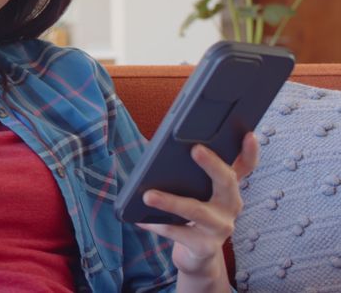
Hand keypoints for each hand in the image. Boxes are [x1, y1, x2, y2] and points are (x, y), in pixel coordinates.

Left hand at [136, 133, 259, 277]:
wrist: (197, 256)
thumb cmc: (191, 215)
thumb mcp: (195, 193)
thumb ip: (188, 174)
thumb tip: (163, 151)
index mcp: (228, 188)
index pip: (245, 166)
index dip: (250, 151)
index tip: (249, 134)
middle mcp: (231, 205)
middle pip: (226, 182)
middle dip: (212, 164)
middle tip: (195, 149)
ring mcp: (221, 227)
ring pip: (196, 211)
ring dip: (171, 202)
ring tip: (148, 195)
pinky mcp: (206, 246)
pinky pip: (178, 233)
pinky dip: (157, 225)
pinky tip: (140, 220)